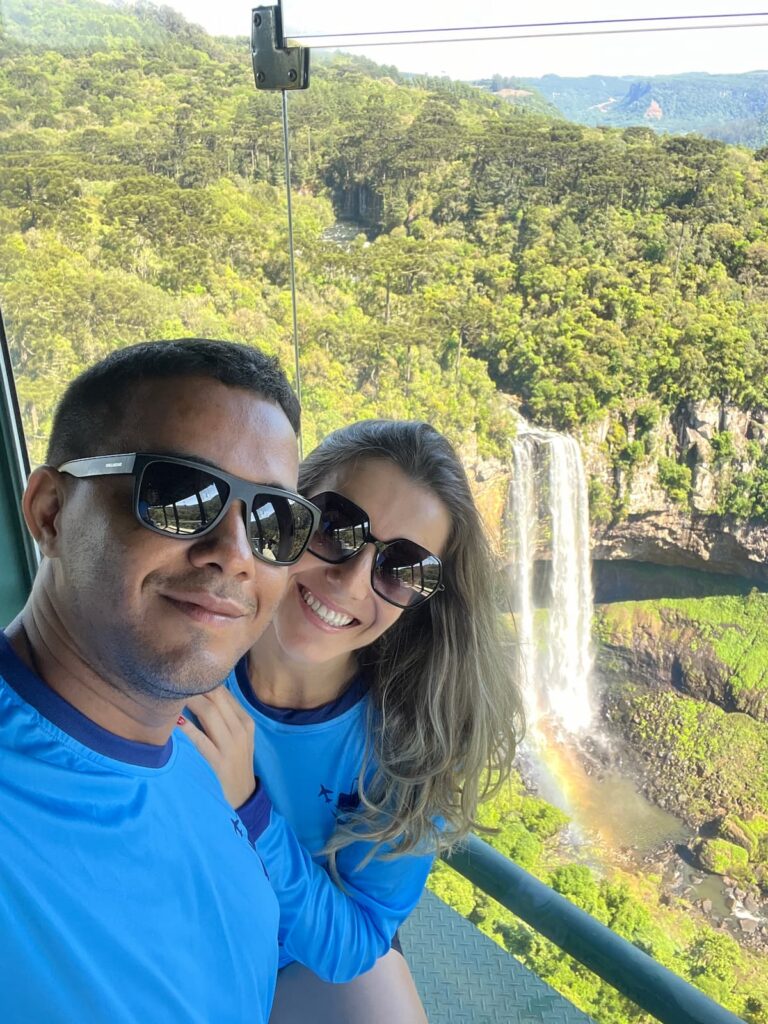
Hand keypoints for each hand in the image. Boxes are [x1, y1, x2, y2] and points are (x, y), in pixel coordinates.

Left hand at [178, 688, 257, 808]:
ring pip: (210, 714)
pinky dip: (189, 728)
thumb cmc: (236, 760)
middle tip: (176, 676)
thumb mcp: (237, 736)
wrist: (243, 793)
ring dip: (191, 701)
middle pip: (217, 699)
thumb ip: (224, 716)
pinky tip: (176, 720)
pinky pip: (202, 741)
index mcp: (245, 721)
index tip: (186, 671)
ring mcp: (231, 746)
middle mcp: (240, 729)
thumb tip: (201, 694)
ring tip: (173, 692)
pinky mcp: (220, 762)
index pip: (224, 693)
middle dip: (197, 685)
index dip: (205, 679)